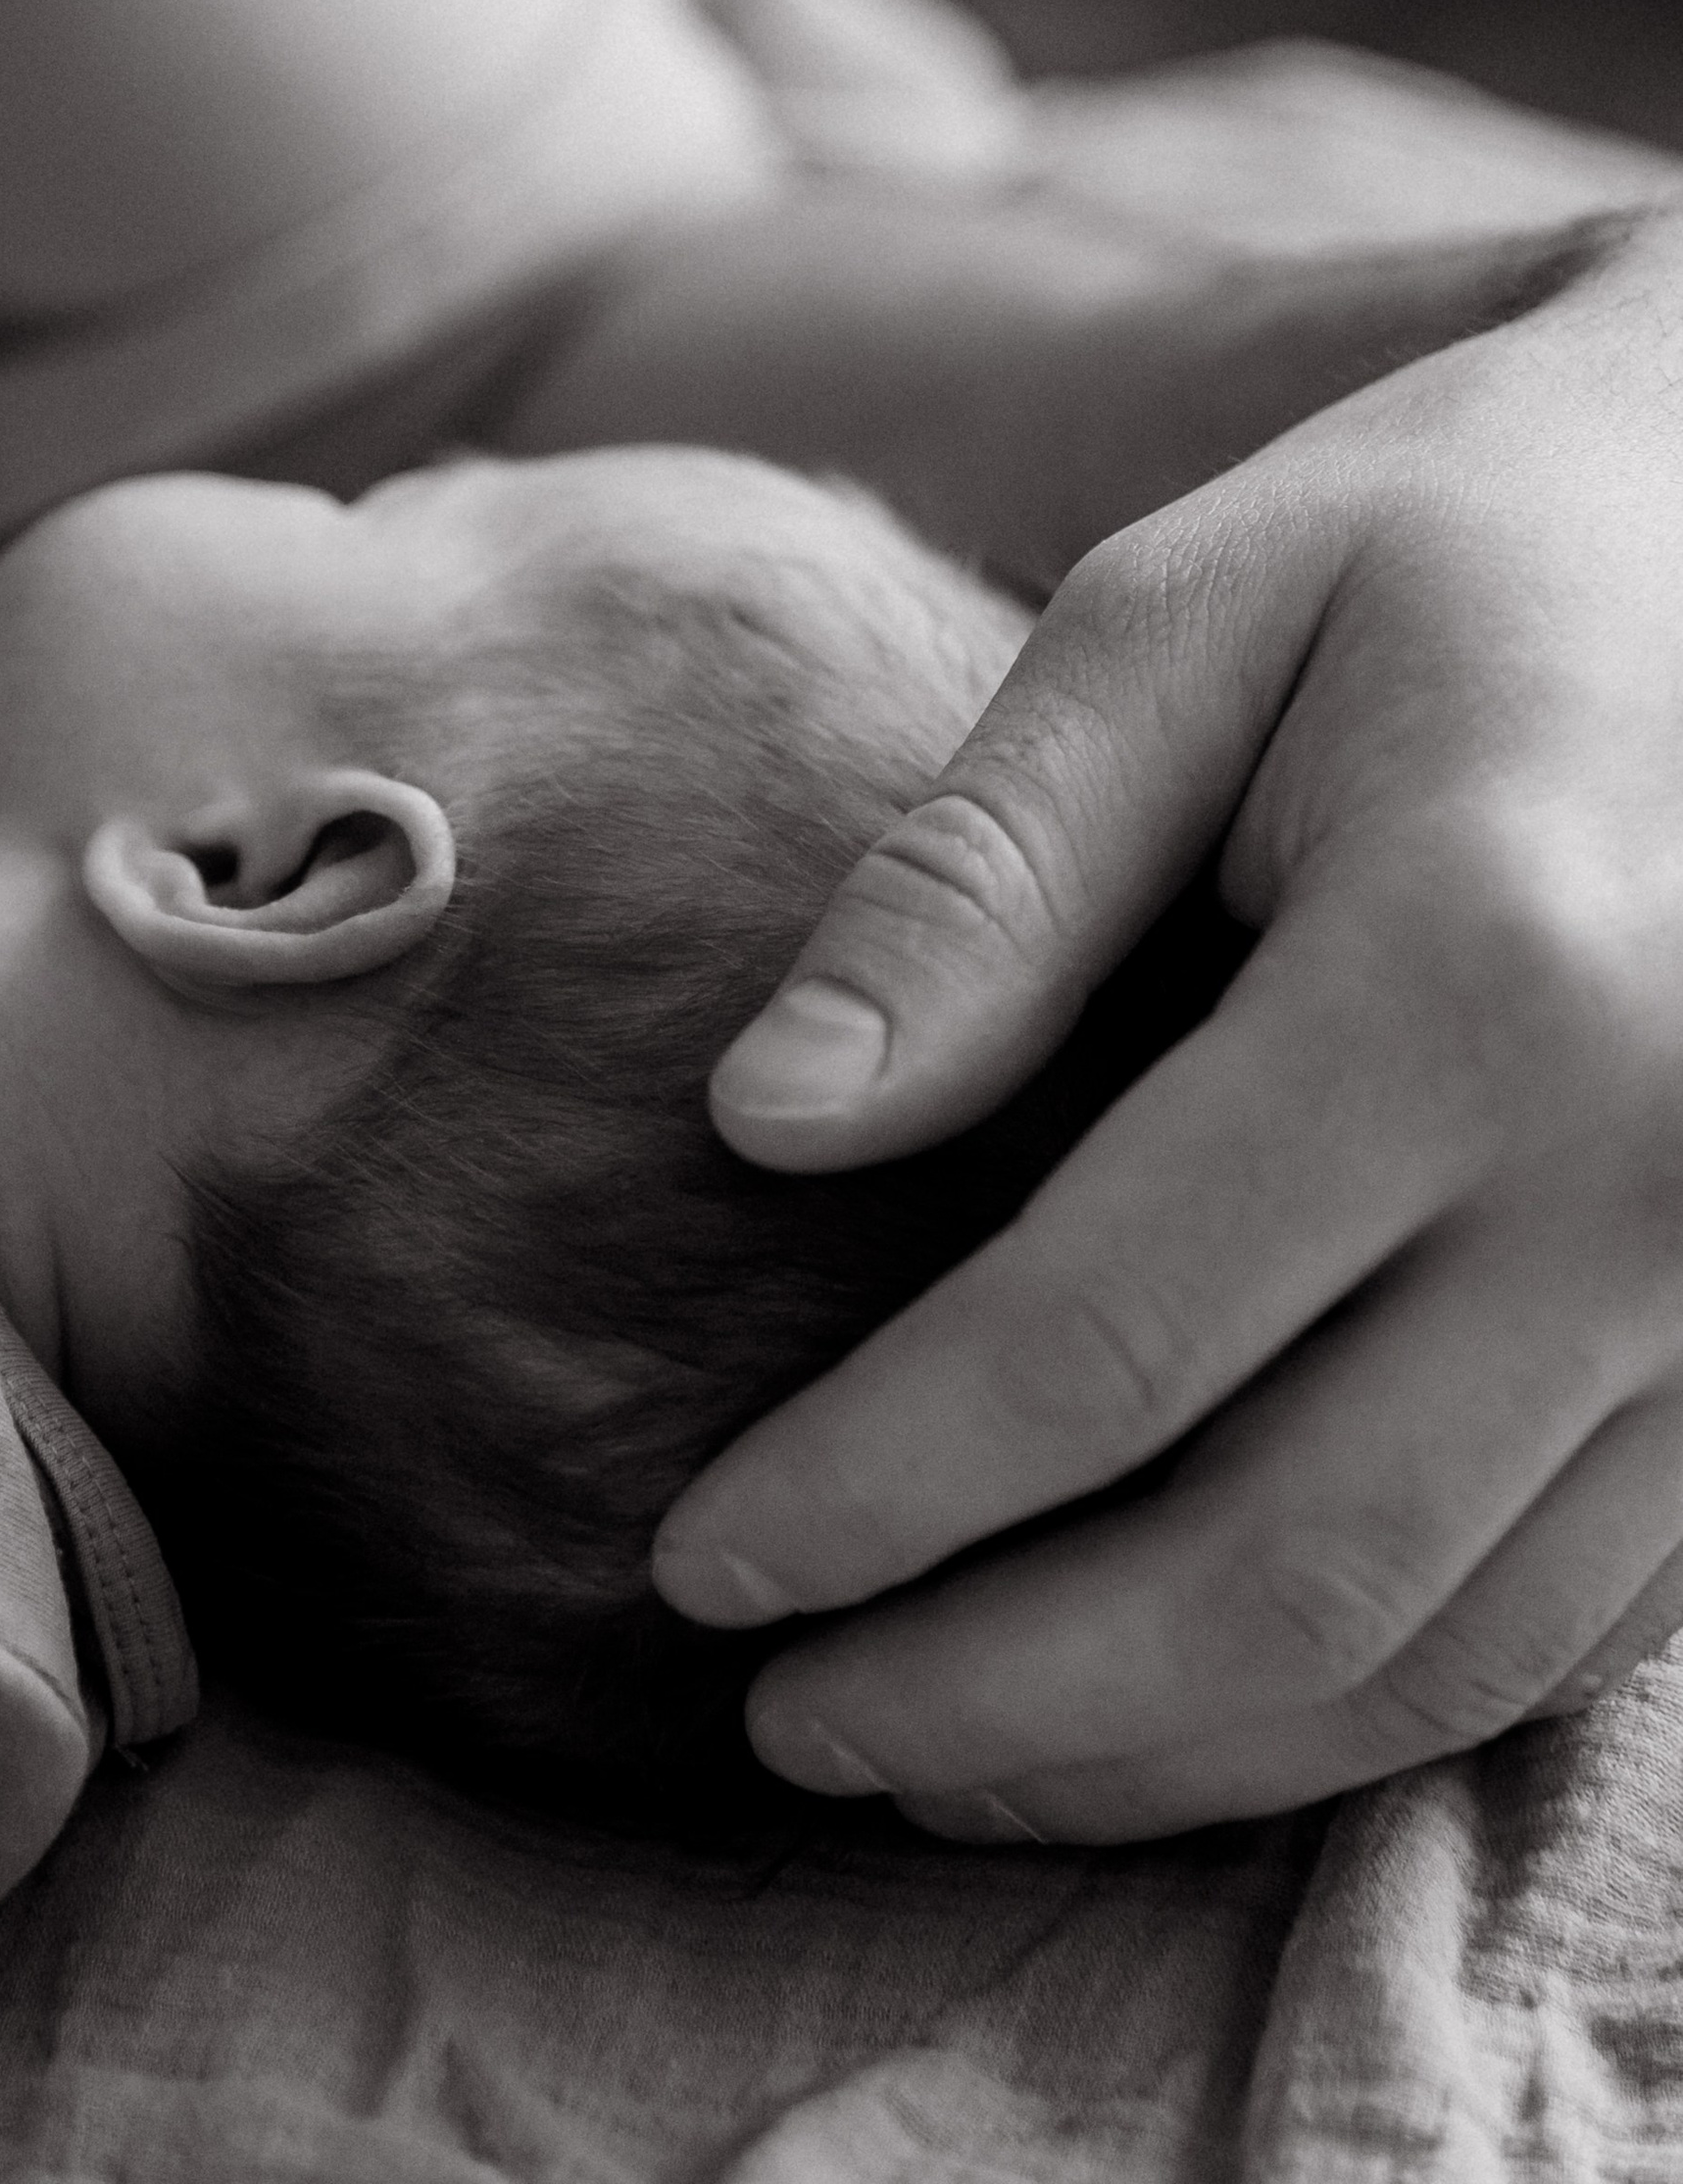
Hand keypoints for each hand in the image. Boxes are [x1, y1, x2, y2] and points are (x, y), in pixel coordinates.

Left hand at [655, 206, 1682, 1838]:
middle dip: (996, 1692)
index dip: (879, 1489)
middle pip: (1277, 1564)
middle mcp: (1653, 1183)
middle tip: (779, 1717)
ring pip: (1431, 1651)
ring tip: (932, 1750)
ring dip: (1160, 1751)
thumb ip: (979, 877)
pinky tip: (1166, 1702)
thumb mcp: (1187, 615)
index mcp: (1476, 972)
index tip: (697, 1561)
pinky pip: (1559, 1623)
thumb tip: (767, 1128)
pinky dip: (1343, 1707)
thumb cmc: (1451, 532)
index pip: (1107, 1340)